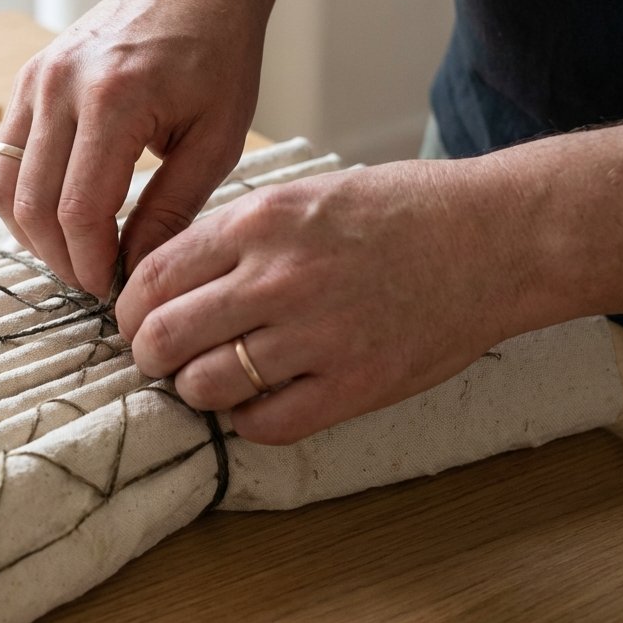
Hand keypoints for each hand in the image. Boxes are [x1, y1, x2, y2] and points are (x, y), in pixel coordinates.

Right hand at [0, 0, 277, 298]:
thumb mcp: (218, 139)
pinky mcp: (26, 82)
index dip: (92, 264)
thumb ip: (173, 209)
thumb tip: (138, 271)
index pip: (79, 211)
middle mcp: (61, 87)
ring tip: (77, 255)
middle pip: (33, 208)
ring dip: (34, 237)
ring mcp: (35, 81)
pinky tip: (60, 218)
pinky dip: (24, 201)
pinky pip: (3, 160)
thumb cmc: (217, 54)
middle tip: (97, 281)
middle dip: (63, 260)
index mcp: (115, 100)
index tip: (114, 289)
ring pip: (5, 189)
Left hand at [115, 160, 543, 443]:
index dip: (129, 311)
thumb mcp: (301, 197)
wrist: (494, 238)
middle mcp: (276, 278)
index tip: (136, 323)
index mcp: (257, 223)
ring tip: (213, 381)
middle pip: (162, 338)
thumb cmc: (398, 212)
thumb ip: (233, 237)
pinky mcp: (353, 384)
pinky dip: (247, 422)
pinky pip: (264, 424)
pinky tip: (260, 402)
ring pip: (204, 386)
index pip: (150, 279)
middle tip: (163, 361)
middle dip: (149, 357)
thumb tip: (165, 282)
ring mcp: (315, 335)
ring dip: (196, 391)